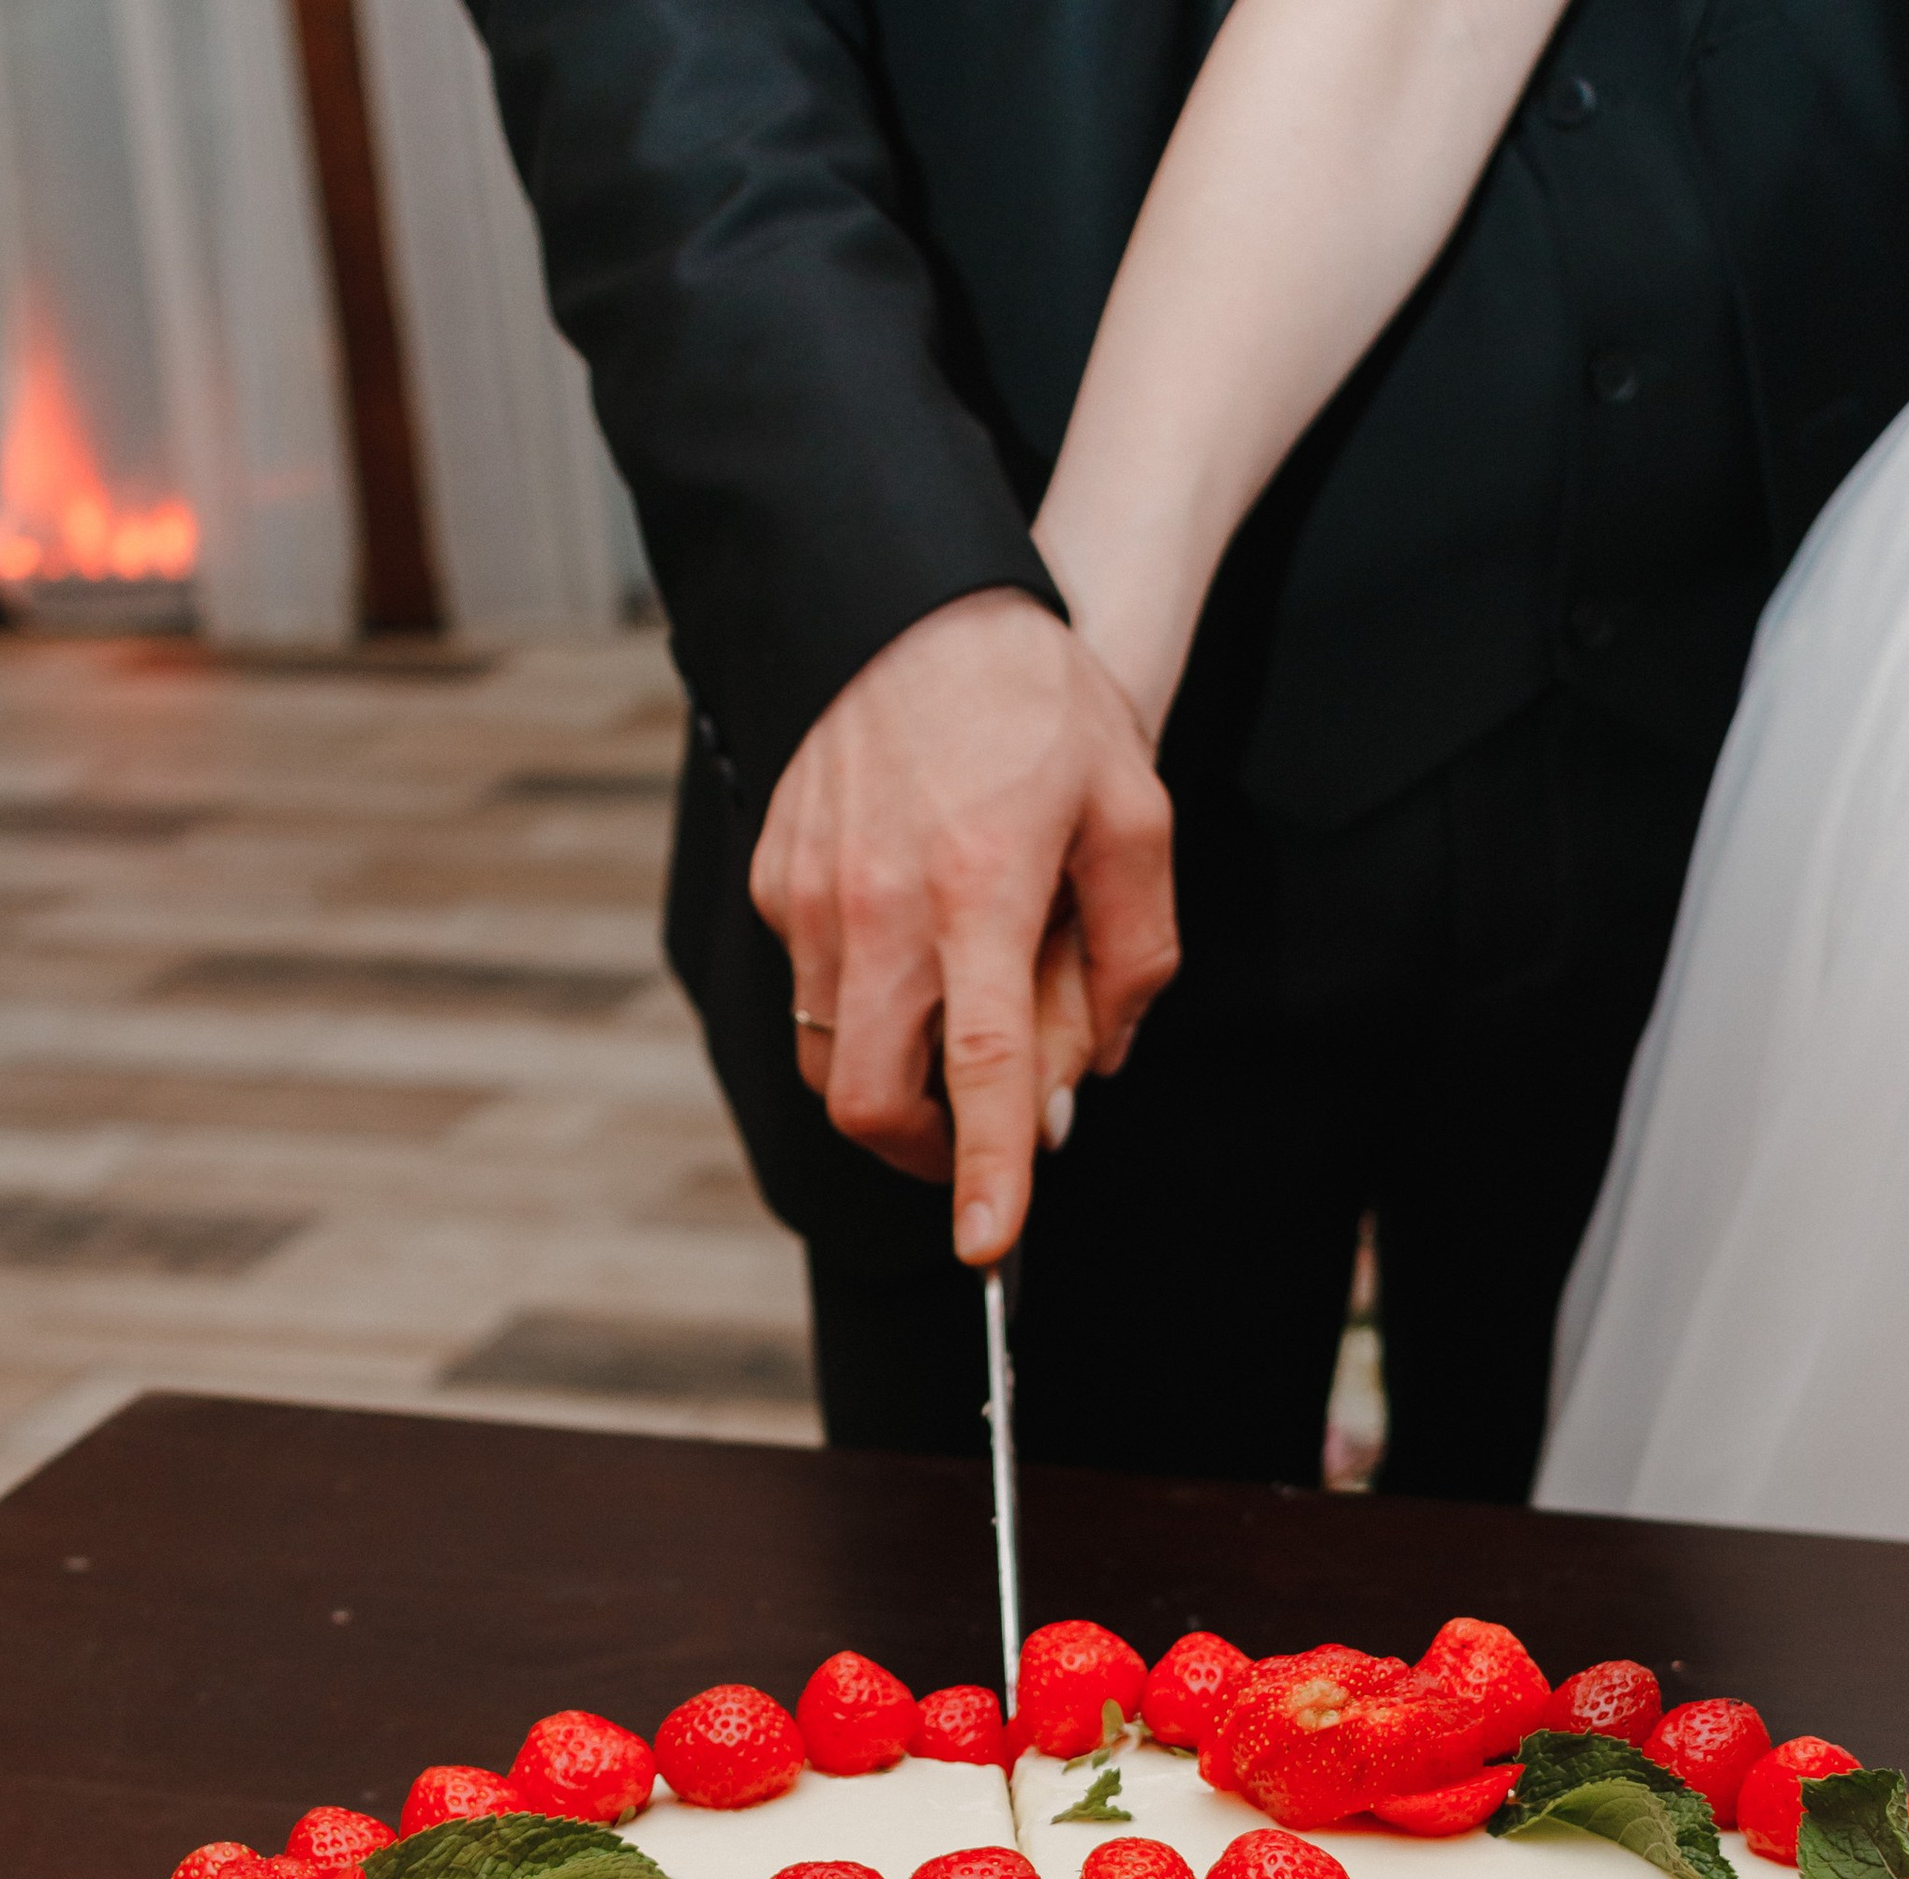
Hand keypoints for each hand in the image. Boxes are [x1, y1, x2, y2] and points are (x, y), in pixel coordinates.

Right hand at [750, 590, 1177, 1261]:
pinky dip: (863, 996)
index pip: (980, 1066)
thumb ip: (1128, 959)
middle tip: (975, 1136)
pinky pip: (814, 985)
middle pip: (869, 1098)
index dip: (985, 1170)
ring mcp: (811, 894)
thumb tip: (1085, 1080)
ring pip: (835, 1054)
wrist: (915, 603)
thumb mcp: (1133, 818)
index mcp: (980, 890)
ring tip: (956, 997)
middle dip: (924, 1149)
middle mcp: (879, 904)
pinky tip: (910, 928)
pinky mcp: (775, 878)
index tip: (986, 1245)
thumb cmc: (1039, 707)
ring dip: (897, 1067)